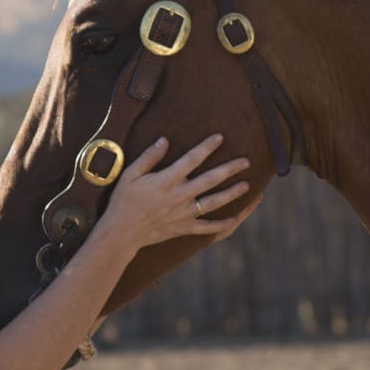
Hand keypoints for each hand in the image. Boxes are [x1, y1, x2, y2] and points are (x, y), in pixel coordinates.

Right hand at [105, 133, 250, 248]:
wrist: (121, 232)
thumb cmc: (123, 200)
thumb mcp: (130, 175)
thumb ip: (149, 157)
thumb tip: (164, 140)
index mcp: (166, 180)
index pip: (191, 160)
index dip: (206, 148)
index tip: (220, 137)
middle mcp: (178, 196)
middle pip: (209, 180)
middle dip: (229, 169)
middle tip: (246, 161)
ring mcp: (183, 214)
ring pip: (213, 202)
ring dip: (232, 194)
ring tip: (247, 186)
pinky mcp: (183, 228)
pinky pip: (206, 227)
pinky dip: (222, 224)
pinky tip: (235, 219)